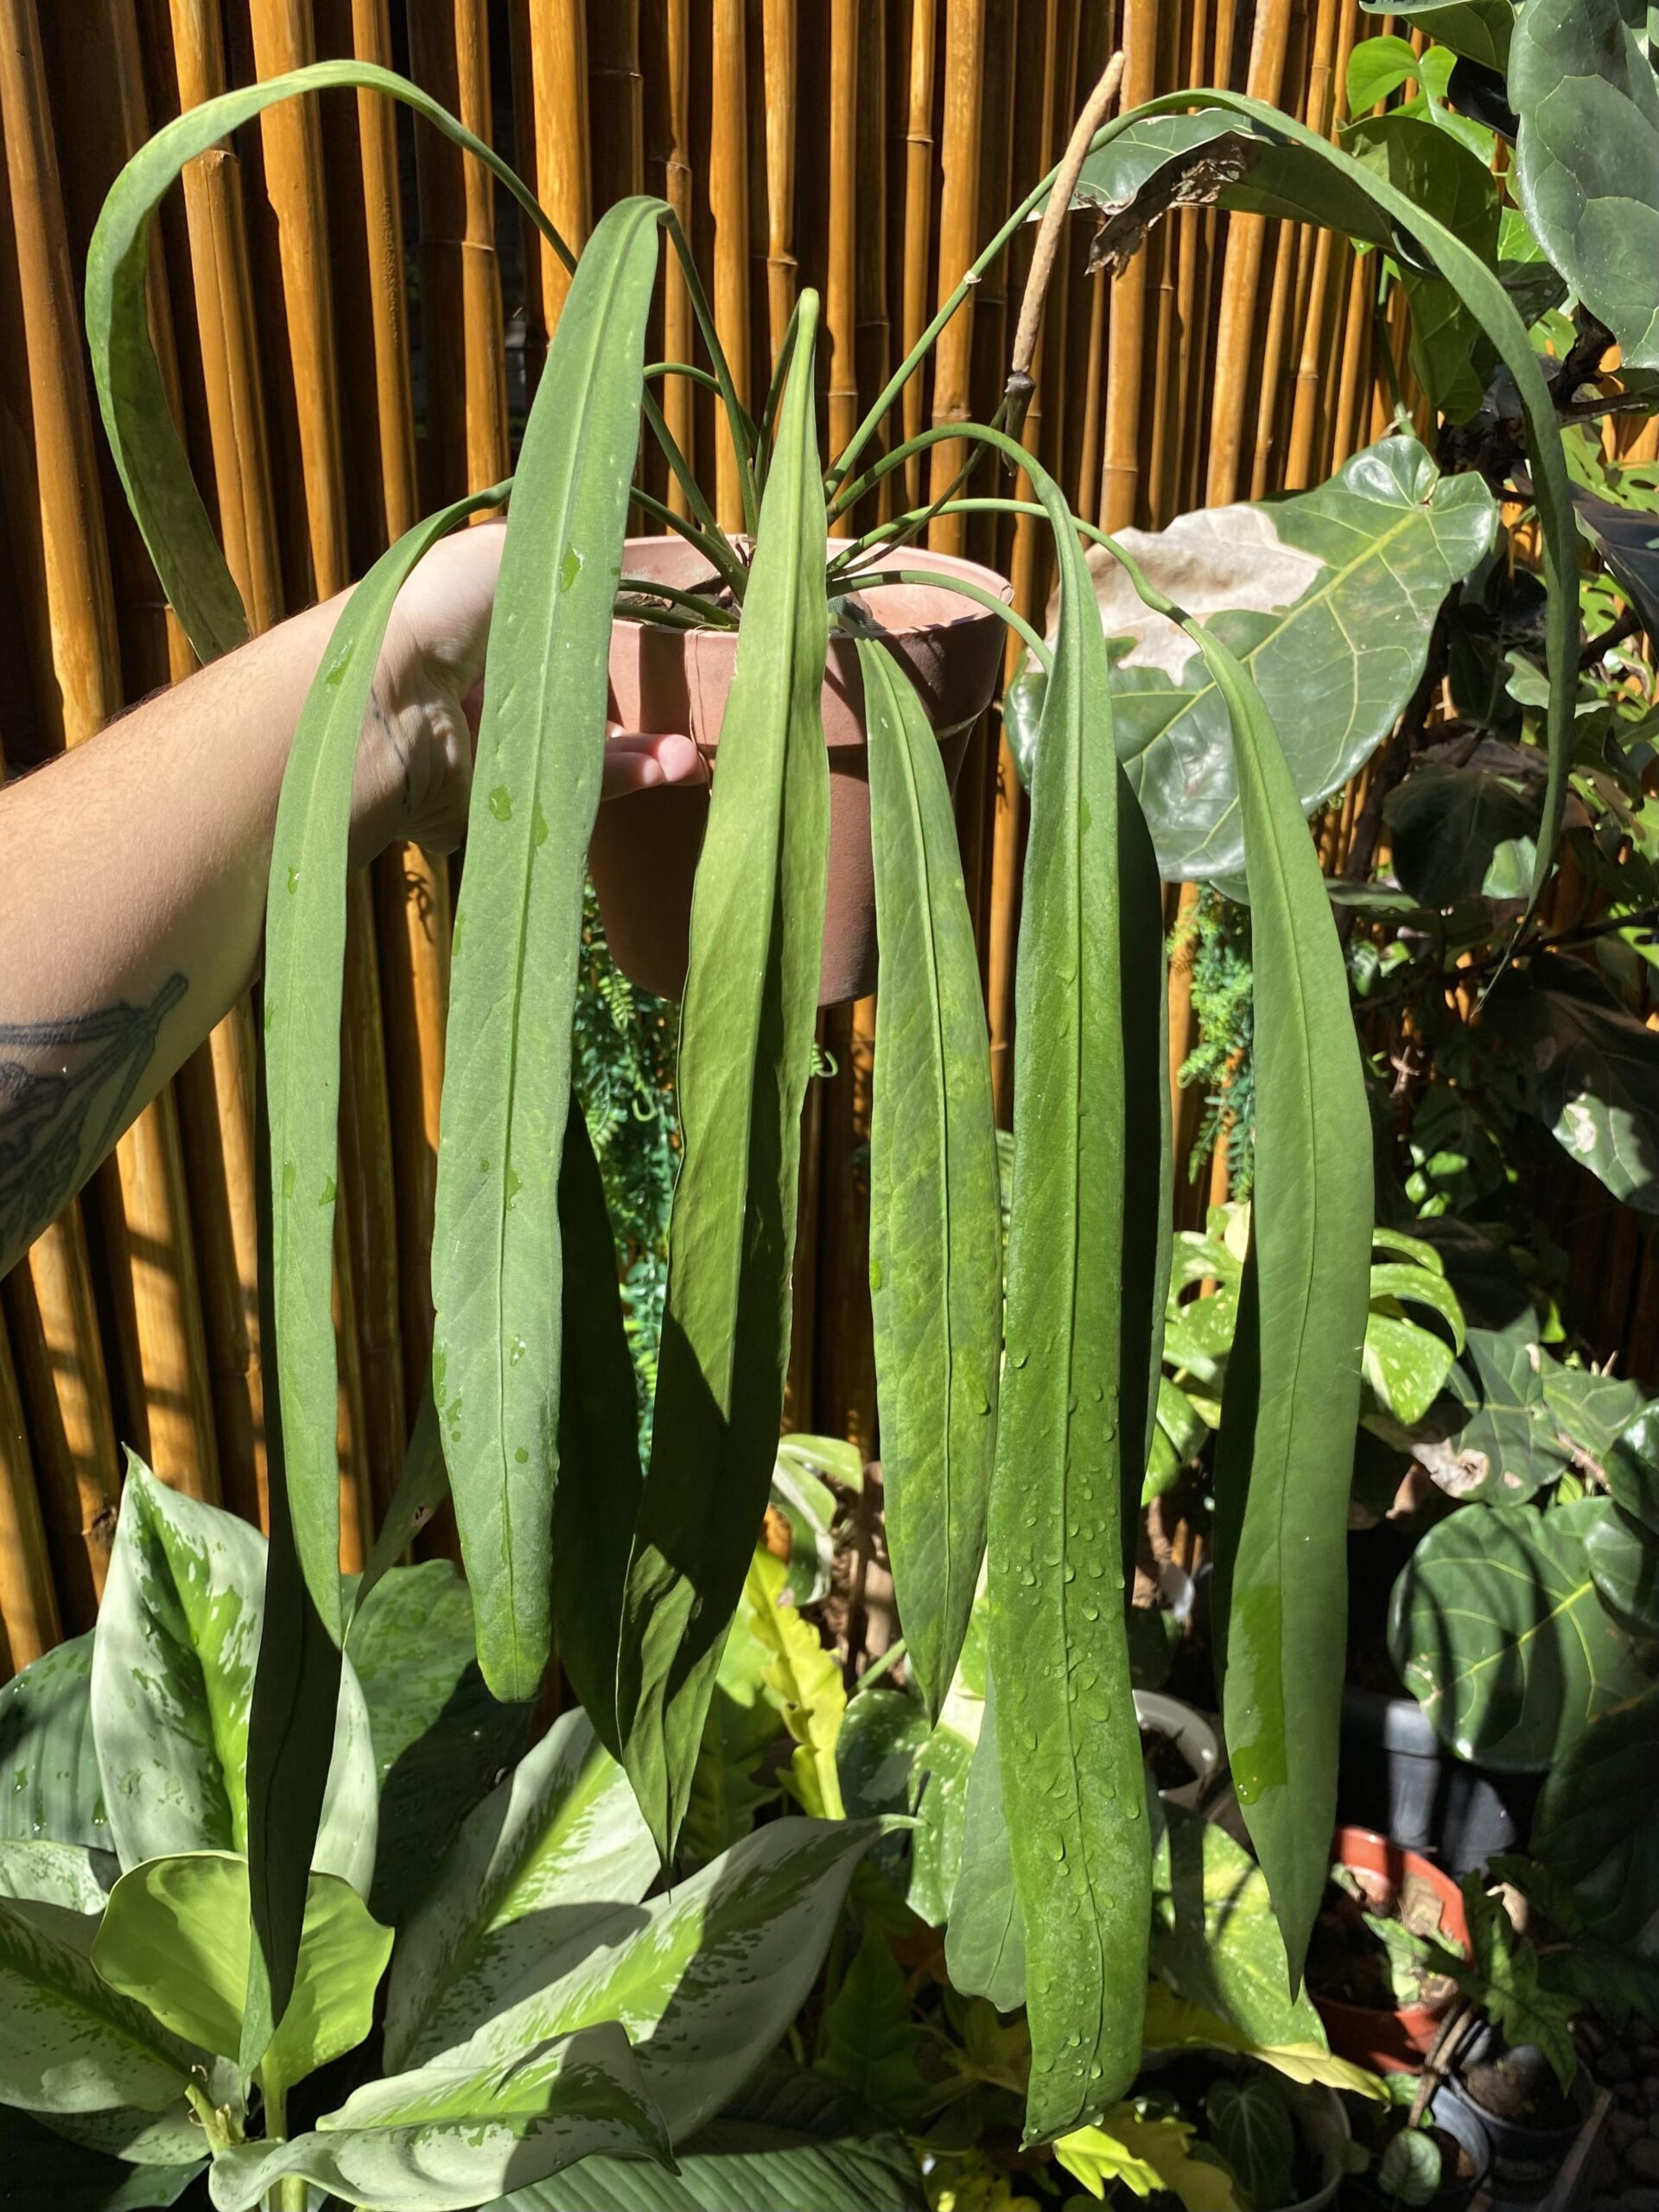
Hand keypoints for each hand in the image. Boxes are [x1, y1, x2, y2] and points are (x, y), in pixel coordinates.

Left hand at [360, 520, 704, 862]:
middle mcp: (483, 693)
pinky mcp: (495, 807)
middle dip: (637, 712)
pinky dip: (618, 784)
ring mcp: (489, 754)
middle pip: (576, 705)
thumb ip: (572, 556)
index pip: (556, 641)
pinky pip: (565, 796)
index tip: (660, 647)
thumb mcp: (507, 553)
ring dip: (641, 755)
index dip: (608, 644)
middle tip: (687, 714)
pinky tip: (667, 770)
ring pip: (580, 756)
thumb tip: (641, 555)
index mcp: (477, 631)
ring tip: (691, 761)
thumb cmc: (433, 609)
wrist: (383, 701)